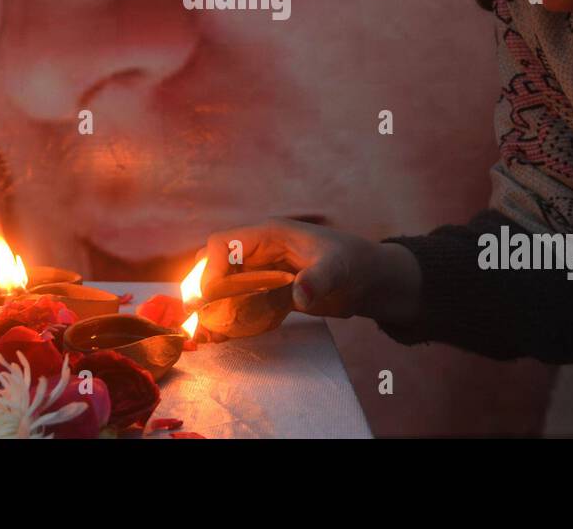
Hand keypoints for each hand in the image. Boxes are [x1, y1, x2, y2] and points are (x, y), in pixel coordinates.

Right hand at [194, 217, 420, 336]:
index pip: (222, 243)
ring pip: (224, 286)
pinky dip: (230, 318)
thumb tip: (300, 295)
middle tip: (201, 320)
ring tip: (207, 335)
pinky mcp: (269, 292)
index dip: (210, 268)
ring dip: (213, 308)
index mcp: (269, 235)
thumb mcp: (339, 268)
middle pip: (215, 264)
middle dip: (204, 290)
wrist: (370, 280)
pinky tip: (225, 338)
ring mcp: (262, 272)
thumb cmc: (354, 263)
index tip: (212, 298)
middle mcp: (259, 252)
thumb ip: (319, 279)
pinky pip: (240, 302)